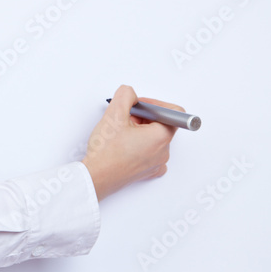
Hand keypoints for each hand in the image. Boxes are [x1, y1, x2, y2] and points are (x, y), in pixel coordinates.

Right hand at [80, 85, 180, 200]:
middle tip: (124, 119)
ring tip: (120, 134)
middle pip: (162, 124)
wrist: (96, 177)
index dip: (155, 104)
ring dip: (139, 131)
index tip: (139, 106)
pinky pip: (151, 153)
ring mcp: (157, 163)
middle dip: (143, 117)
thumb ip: (125, 95)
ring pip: (154, 138)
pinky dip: (140, 146)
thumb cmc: (106, 152)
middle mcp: (164, 151)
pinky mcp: (148, 171)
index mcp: (161, 136)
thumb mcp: (113, 114)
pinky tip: (125, 146)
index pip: (173, 112)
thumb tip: (130, 94)